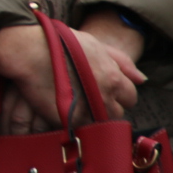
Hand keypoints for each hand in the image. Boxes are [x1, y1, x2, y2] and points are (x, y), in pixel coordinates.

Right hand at [0, 20, 145, 134]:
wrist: (30, 52)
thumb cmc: (60, 43)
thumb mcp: (95, 44)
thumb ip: (122, 61)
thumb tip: (142, 79)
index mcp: (113, 78)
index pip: (130, 97)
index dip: (118, 95)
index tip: (105, 93)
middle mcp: (105, 96)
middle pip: (118, 113)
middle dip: (107, 108)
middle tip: (90, 100)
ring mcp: (88, 110)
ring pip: (101, 124)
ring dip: (93, 118)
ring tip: (78, 108)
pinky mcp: (69, 120)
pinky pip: (81, 129)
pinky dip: (76, 124)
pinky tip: (67, 114)